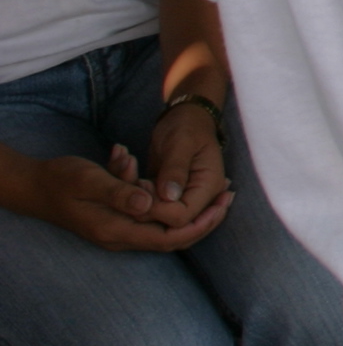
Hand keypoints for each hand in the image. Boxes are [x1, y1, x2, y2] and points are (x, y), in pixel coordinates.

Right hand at [20, 149, 231, 252]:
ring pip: (164, 228)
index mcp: (116, 229)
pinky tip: (185, 187)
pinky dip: (168, 204)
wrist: (35, 186)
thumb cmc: (62, 179)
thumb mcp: (90, 180)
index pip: (169, 238)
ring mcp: (118, 231)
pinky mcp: (118, 221)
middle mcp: (120, 236)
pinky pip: (151, 217)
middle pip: (173, 238)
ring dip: (191, 212)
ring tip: (219, 192)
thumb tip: (150, 204)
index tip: (222, 205)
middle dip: (204, 220)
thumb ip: (119, 192)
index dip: (199, 225)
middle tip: (229, 196)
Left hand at [142, 101, 230, 232]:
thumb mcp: (181, 143)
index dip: (157, 209)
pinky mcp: (169, 198)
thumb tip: (169, 196)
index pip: (182, 217)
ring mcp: (185, 200)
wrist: (186, 118)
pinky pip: (152, 211)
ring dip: (139, 204)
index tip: (140, 184)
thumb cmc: (187, 126)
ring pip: (159, 222)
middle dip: (147, 210)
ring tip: (134, 176)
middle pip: (173, 227)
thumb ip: (175, 169)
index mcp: (209, 187)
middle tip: (136, 181)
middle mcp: (199, 199)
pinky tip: (132, 178)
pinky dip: (137, 199)